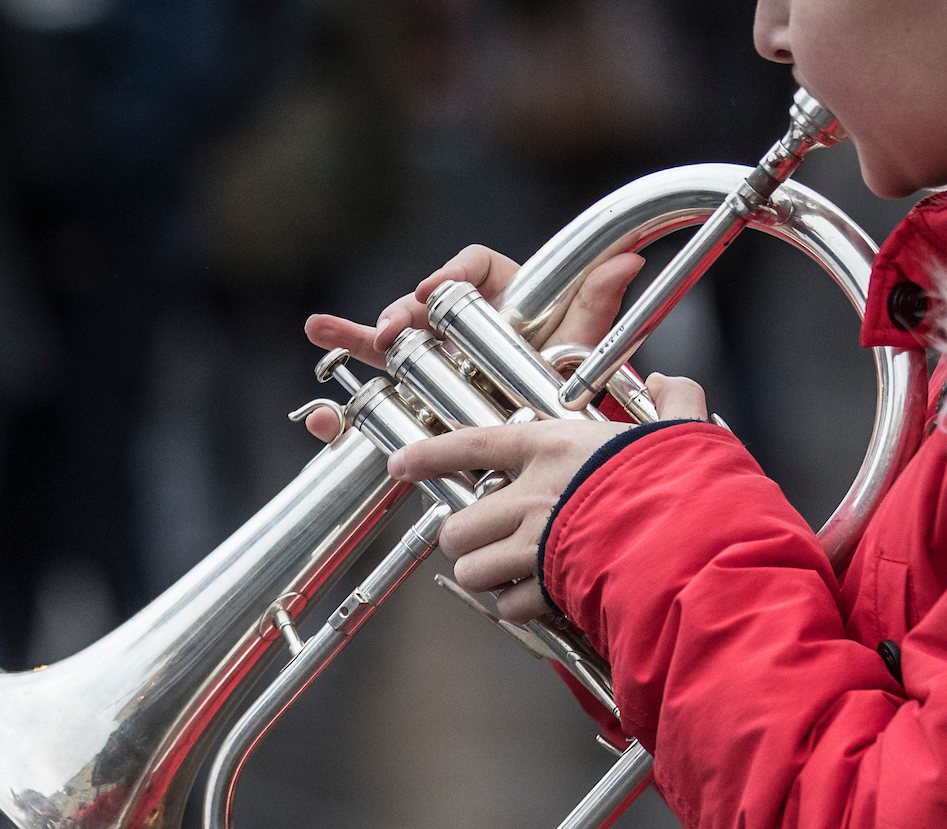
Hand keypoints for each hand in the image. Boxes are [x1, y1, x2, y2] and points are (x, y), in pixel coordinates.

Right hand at [299, 245, 645, 441]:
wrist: (560, 448)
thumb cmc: (570, 384)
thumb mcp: (580, 347)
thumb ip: (594, 306)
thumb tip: (625, 262)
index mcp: (499, 300)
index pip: (471, 272)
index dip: (450, 276)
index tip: (434, 291)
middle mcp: (458, 330)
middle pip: (419, 310)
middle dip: (398, 315)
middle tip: (390, 329)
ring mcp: (432, 369)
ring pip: (385, 349)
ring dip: (350, 338)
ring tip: (321, 329)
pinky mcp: (413, 410)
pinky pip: (373, 407)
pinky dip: (342, 416)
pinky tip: (322, 420)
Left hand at [390, 373, 708, 623]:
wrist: (698, 541)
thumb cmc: (689, 483)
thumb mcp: (681, 430)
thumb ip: (673, 403)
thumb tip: (670, 382)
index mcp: (556, 448)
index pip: (473, 444)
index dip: (429, 455)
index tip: (401, 464)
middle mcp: (533, 495)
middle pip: (458, 525)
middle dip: (466, 540)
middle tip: (487, 543)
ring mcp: (535, 544)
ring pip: (472, 569)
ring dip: (488, 577)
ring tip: (514, 575)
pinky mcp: (547, 588)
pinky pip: (510, 605)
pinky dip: (521, 607)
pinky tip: (546, 601)